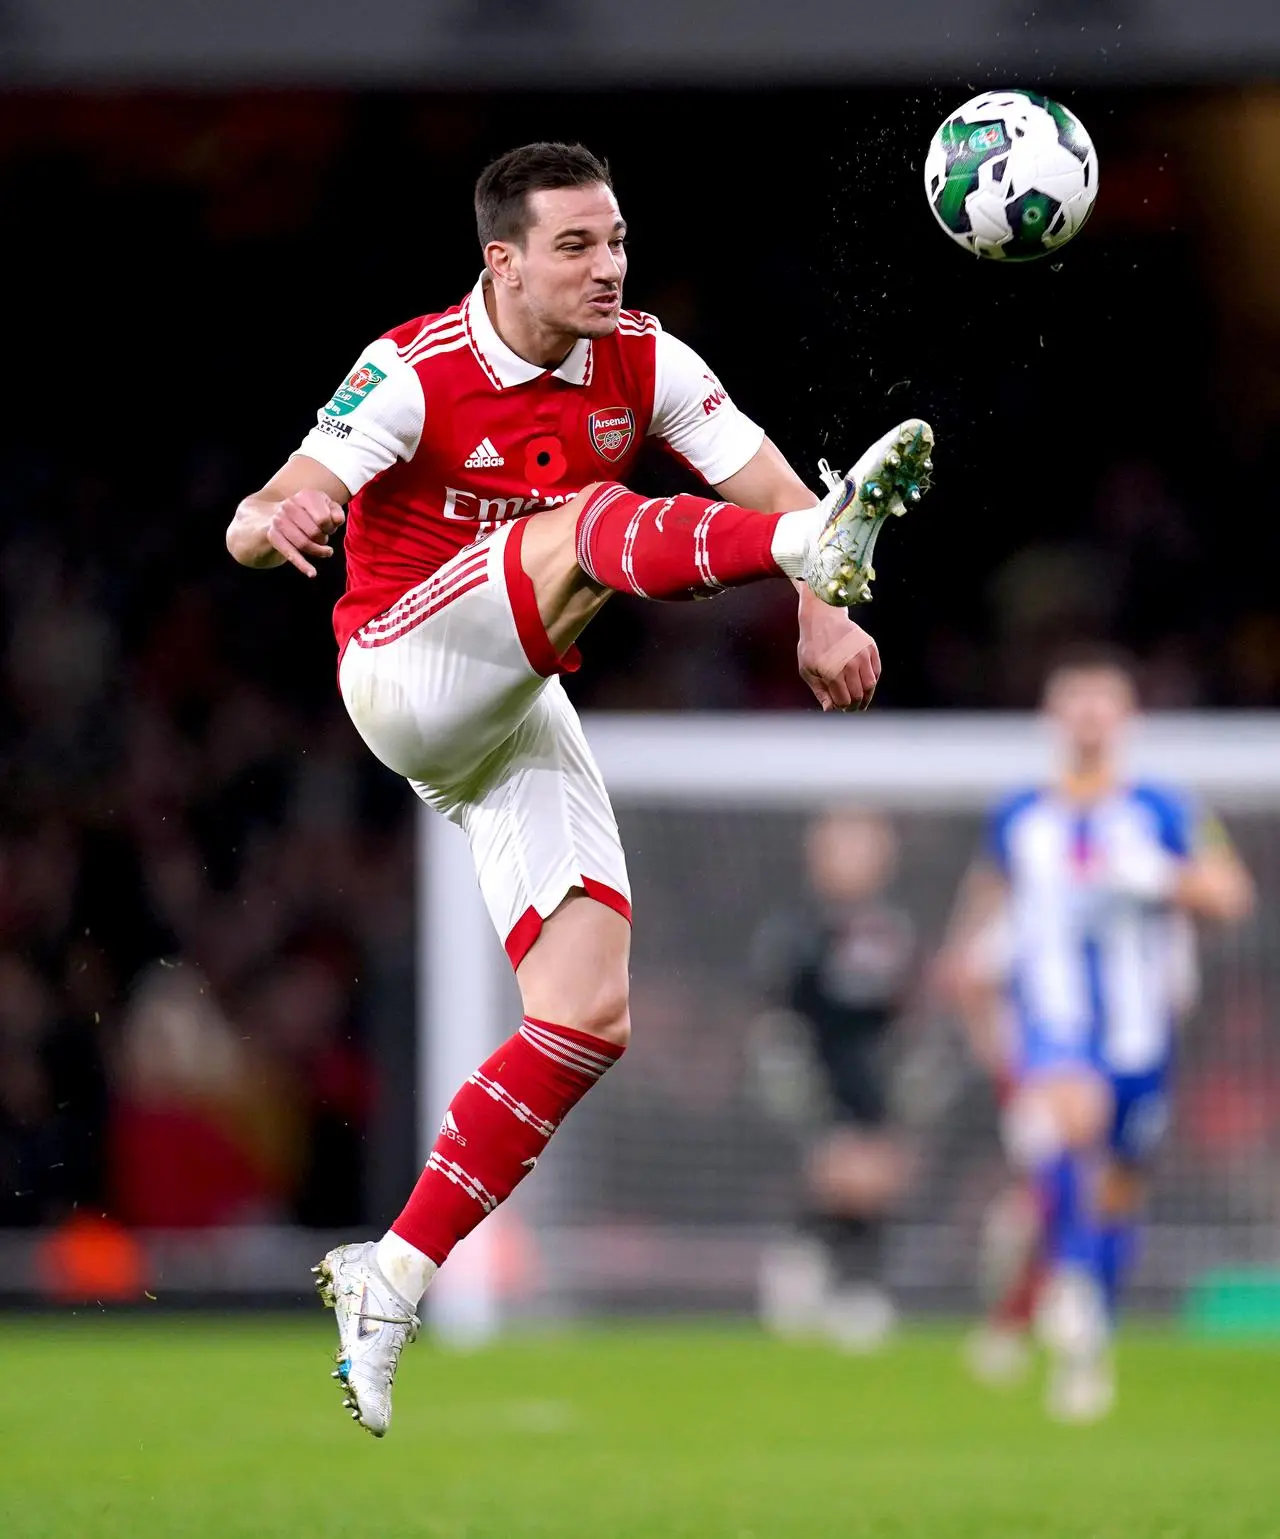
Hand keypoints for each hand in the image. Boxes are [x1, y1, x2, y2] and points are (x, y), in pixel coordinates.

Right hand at [266, 489, 345, 577]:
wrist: (282, 513)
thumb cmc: (313, 512)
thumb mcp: (327, 507)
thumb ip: (336, 512)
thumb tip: (337, 521)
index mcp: (305, 496)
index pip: (324, 519)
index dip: (330, 527)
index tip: (329, 528)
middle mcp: (289, 505)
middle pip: (314, 533)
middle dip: (324, 539)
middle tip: (324, 539)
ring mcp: (279, 520)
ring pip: (304, 544)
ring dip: (318, 551)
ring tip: (325, 551)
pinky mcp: (273, 535)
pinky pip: (290, 553)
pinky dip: (302, 565)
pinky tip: (312, 573)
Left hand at [796, 591, 880, 710]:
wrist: (822, 618)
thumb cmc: (812, 646)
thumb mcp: (807, 670)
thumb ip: (820, 691)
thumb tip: (830, 710)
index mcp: (832, 672)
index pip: (845, 700)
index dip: (843, 707)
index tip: (841, 708)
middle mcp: (850, 664)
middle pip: (859, 695)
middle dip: (855, 705)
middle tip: (851, 708)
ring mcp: (862, 655)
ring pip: (870, 685)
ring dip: (866, 696)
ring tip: (860, 699)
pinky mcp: (870, 648)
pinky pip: (876, 671)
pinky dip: (872, 681)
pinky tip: (864, 684)